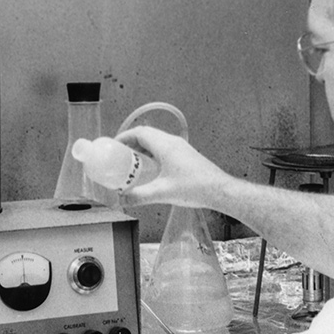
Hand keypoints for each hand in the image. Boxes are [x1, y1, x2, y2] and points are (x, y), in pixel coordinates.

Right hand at [116, 125, 232, 210]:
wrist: (220, 190)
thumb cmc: (196, 188)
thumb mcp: (162, 193)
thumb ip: (139, 197)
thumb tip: (121, 200)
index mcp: (166, 145)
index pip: (140, 132)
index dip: (124, 137)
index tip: (114, 146)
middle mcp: (173, 143)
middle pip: (147, 135)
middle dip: (131, 144)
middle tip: (120, 157)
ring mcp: (181, 148)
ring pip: (156, 142)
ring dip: (142, 150)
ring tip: (132, 165)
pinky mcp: (186, 156)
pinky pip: (164, 149)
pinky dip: (153, 155)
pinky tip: (151, 170)